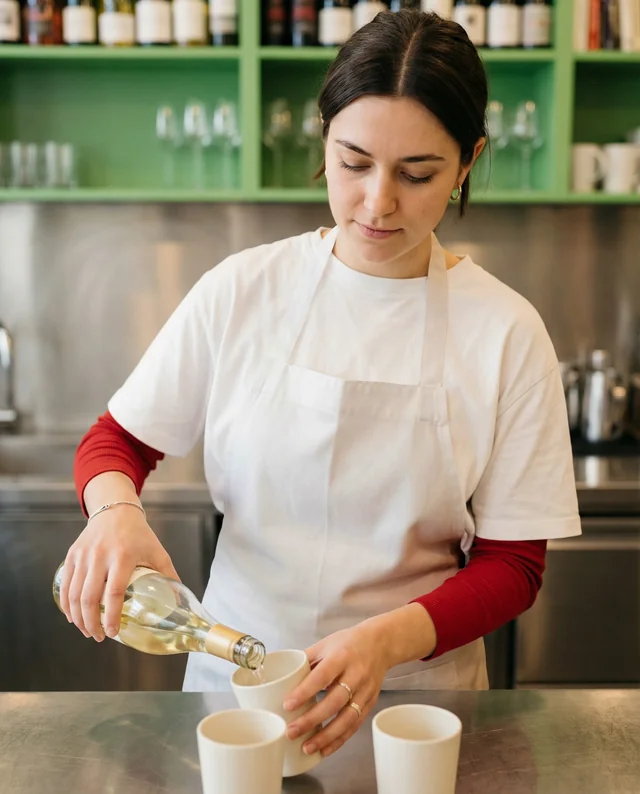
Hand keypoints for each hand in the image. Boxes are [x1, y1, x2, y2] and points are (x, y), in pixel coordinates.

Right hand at [58, 504, 179, 643]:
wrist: (115, 511)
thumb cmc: (139, 534)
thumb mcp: (157, 552)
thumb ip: (168, 575)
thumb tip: (177, 601)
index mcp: (123, 556)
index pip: (115, 592)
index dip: (112, 616)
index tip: (114, 632)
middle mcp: (100, 556)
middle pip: (89, 598)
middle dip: (92, 623)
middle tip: (99, 637)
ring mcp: (83, 556)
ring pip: (74, 595)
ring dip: (79, 618)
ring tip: (88, 630)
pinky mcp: (72, 556)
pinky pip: (65, 586)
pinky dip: (66, 605)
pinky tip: (73, 616)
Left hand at [282, 619, 390, 758]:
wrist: (380, 643)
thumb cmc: (348, 643)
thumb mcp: (325, 644)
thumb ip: (306, 661)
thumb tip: (282, 677)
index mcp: (341, 656)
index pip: (322, 676)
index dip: (305, 692)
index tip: (288, 706)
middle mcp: (356, 674)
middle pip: (334, 701)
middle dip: (312, 720)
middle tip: (291, 731)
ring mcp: (365, 690)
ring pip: (347, 718)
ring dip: (326, 736)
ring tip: (307, 747)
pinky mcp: (370, 703)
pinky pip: (355, 725)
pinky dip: (340, 739)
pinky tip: (325, 749)